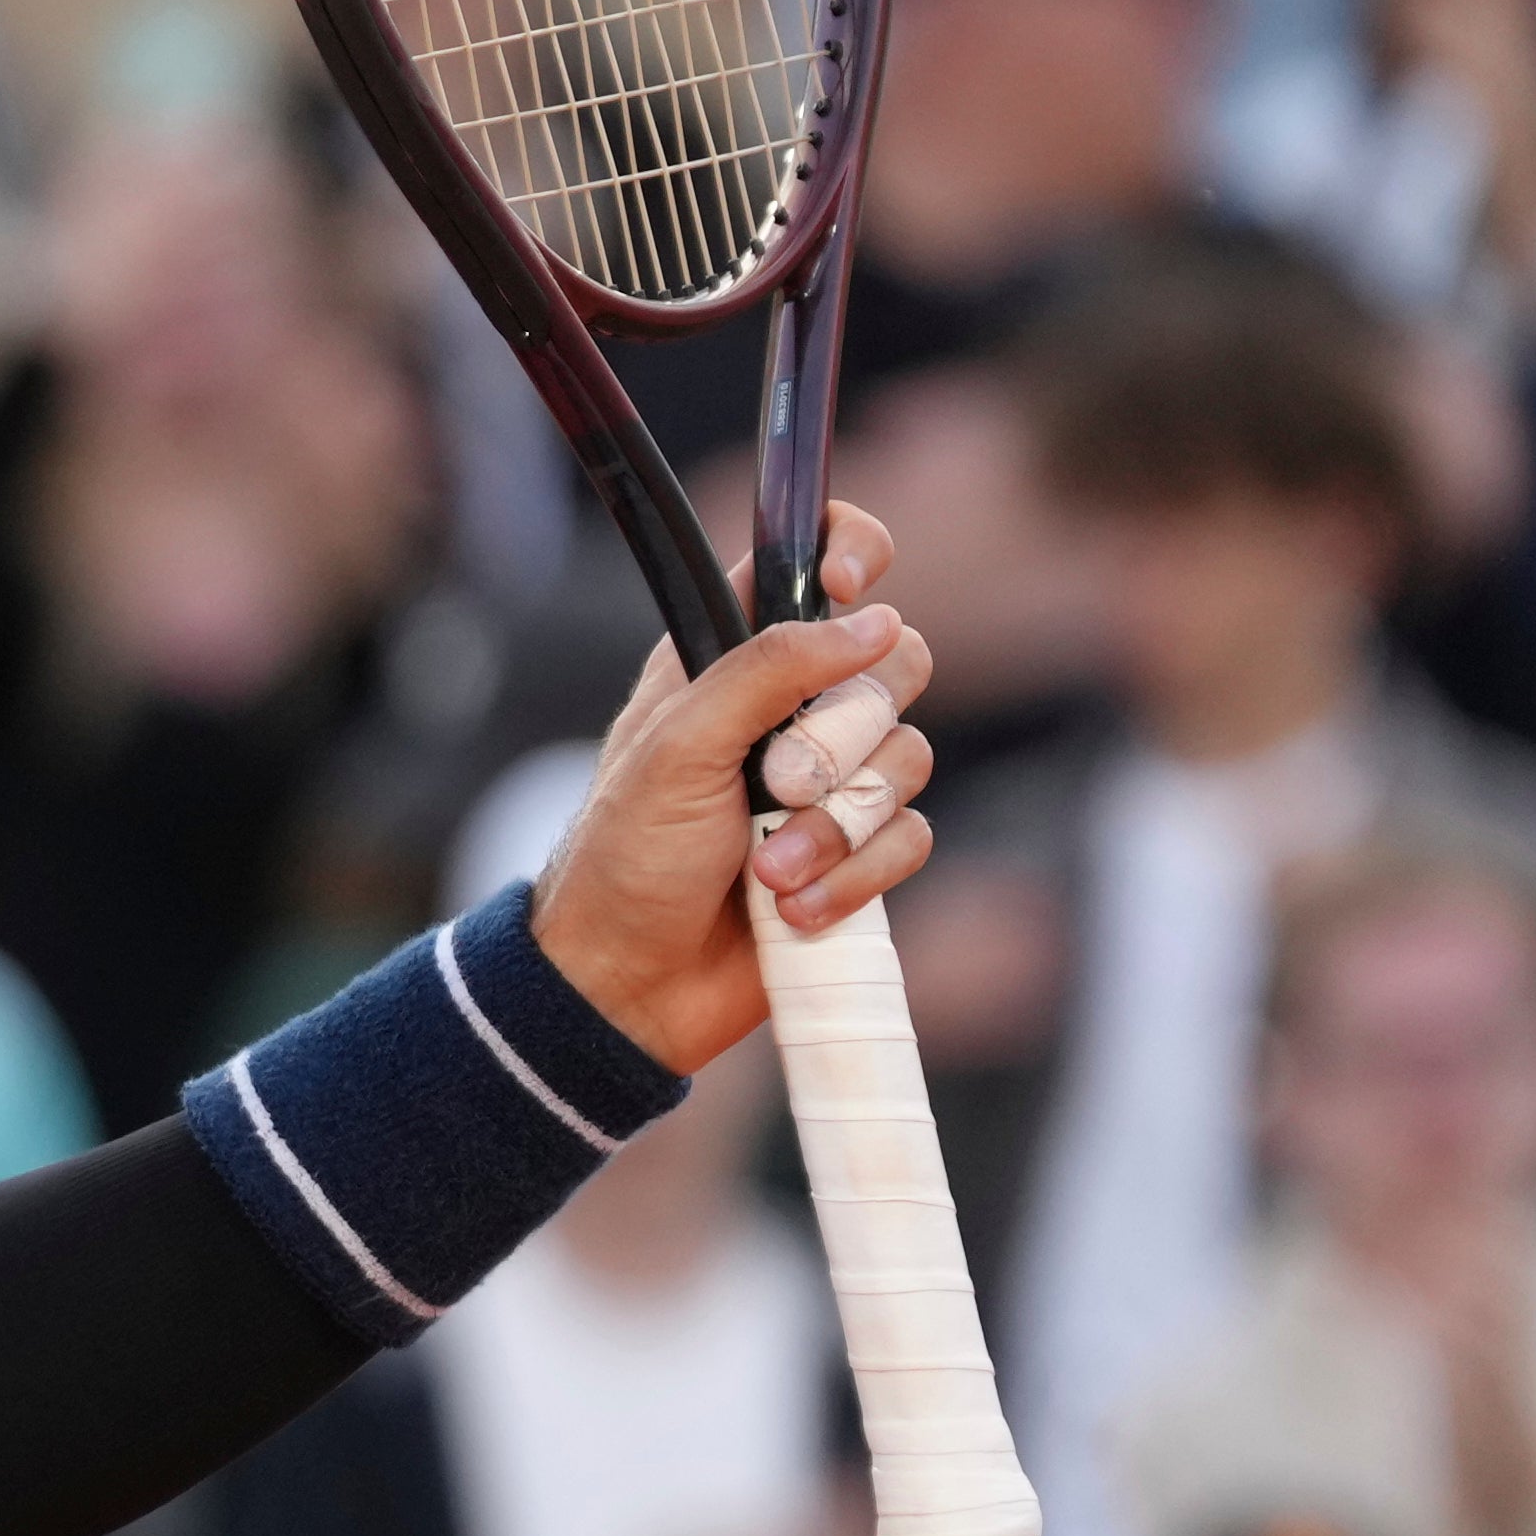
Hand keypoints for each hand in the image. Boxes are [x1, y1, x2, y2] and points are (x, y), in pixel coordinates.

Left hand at [526, 499, 938, 1075]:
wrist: (627, 985)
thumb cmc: (625, 859)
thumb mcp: (677, 748)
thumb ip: (768, 670)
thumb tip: (873, 619)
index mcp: (727, 659)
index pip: (809, 561)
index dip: (850, 550)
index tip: (853, 582)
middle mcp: (787, 709)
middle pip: (895, 664)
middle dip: (846, 736)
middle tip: (777, 786)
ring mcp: (828, 783)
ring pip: (910, 759)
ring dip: (839, 827)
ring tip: (767, 871)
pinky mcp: (856, 853)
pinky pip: (911, 839)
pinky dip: (855, 877)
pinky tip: (792, 911)